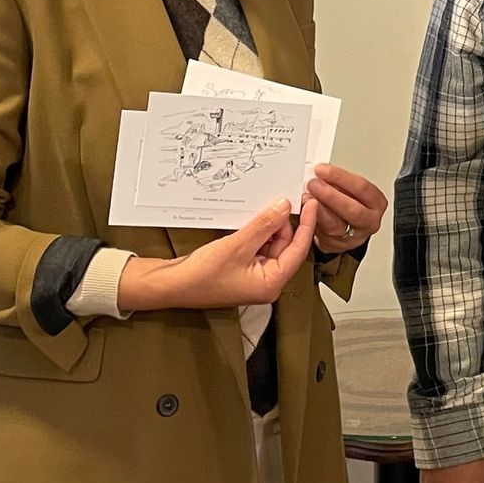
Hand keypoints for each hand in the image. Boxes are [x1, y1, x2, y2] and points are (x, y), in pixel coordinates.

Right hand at [117, 197, 318, 311]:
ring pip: (271, 243)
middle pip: (286, 245)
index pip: (298, 249)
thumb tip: (284, 207)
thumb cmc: (201, 276)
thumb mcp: (237, 245)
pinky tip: (252, 217)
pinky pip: (258, 245)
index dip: (307, 224)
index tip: (312, 203)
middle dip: (283, 222)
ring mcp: (254, 275)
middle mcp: (266, 281)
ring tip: (265, 205)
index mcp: (271, 283)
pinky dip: (257, 231)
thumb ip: (263, 225)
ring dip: (269, 225)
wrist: (171, 285)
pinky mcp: (243, 268)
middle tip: (283, 197)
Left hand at [306, 162, 387, 254]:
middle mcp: (368, 221)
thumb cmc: (349, 201)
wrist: (344, 224)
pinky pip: (323, 235)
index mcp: (376, 202)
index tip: (321, 170)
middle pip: (353, 210)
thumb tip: (320, 172)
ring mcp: (353, 237)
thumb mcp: (349, 188)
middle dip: (330, 196)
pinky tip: (304, 211)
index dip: (340, 177)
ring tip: (306, 197)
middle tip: (313, 184)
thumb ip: (338, 181)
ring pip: (336, 225)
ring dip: (318, 210)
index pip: (361, 188)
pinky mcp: (337, 246)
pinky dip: (312, 221)